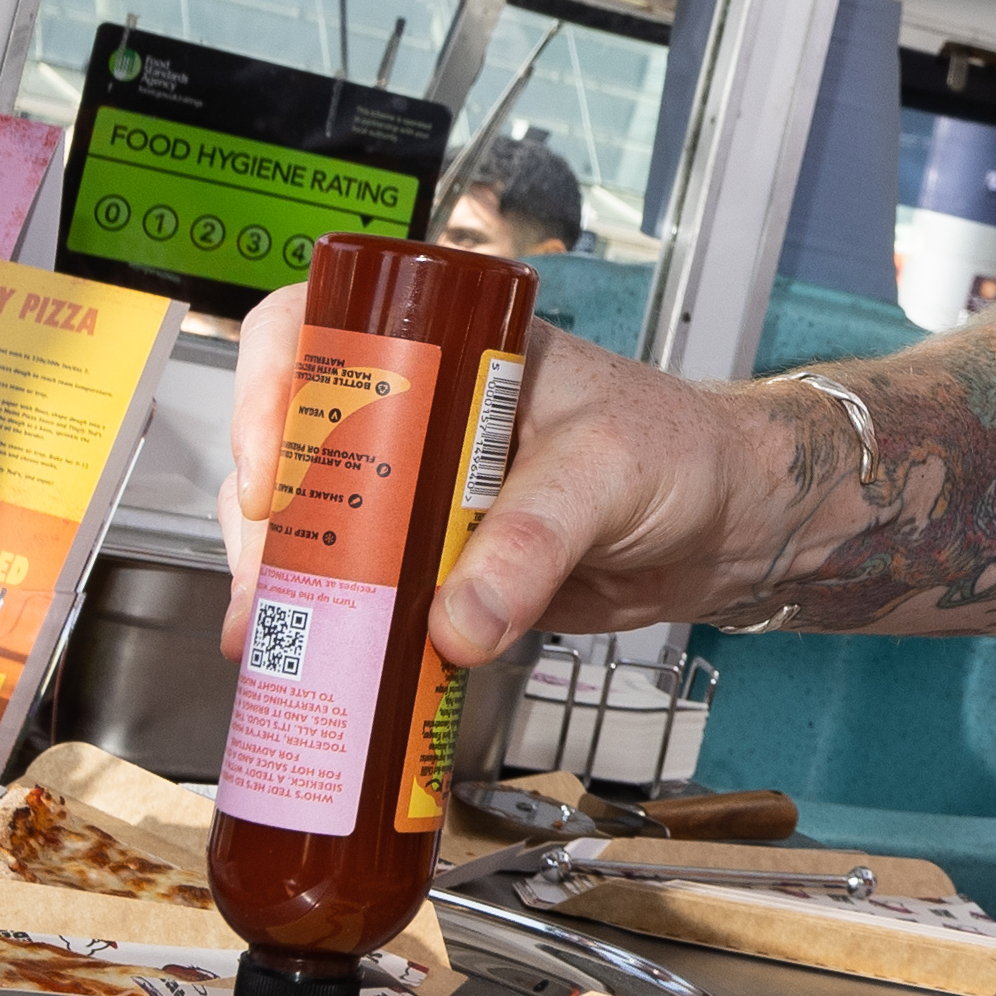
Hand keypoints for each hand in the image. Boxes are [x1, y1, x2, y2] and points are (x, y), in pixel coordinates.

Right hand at [218, 285, 812, 666]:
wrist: (733, 522)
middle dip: (264, 518)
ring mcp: (423, 489)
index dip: (270, 392)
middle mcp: (421, 412)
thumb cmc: (682, 452)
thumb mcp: (606, 477)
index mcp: (451, 350)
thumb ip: (533, 547)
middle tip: (263, 592)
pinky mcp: (441, 559)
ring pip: (318, 520)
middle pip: (297, 441)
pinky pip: (367, 585)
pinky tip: (312, 663)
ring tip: (268, 643)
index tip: (266, 480)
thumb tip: (453, 625)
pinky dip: (336, 623)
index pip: (323, 332)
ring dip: (286, 581)